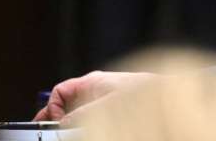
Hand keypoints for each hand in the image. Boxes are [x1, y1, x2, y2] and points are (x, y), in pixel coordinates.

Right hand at [33, 70, 154, 123]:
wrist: (164, 91)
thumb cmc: (139, 91)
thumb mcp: (107, 103)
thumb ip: (84, 113)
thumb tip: (64, 122)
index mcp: (90, 83)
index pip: (60, 91)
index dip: (53, 106)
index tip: (56, 122)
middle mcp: (94, 89)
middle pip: (67, 104)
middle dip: (59, 118)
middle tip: (51, 132)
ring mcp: (102, 98)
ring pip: (78, 112)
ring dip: (72, 123)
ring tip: (67, 132)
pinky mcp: (111, 107)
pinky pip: (91, 116)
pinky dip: (85, 124)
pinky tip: (87, 130)